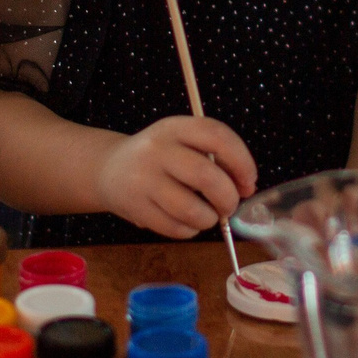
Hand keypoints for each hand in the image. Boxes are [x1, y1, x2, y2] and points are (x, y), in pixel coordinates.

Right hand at [96, 116, 257, 238]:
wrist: (108, 169)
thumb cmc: (159, 158)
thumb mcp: (181, 142)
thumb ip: (214, 157)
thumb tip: (245, 187)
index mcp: (174, 127)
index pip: (216, 136)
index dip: (241, 161)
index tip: (248, 181)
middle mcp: (156, 150)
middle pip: (206, 176)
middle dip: (228, 197)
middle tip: (230, 205)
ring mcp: (143, 179)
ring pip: (191, 209)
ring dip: (209, 219)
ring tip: (207, 215)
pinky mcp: (135, 207)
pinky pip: (175, 227)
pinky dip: (190, 230)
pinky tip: (186, 222)